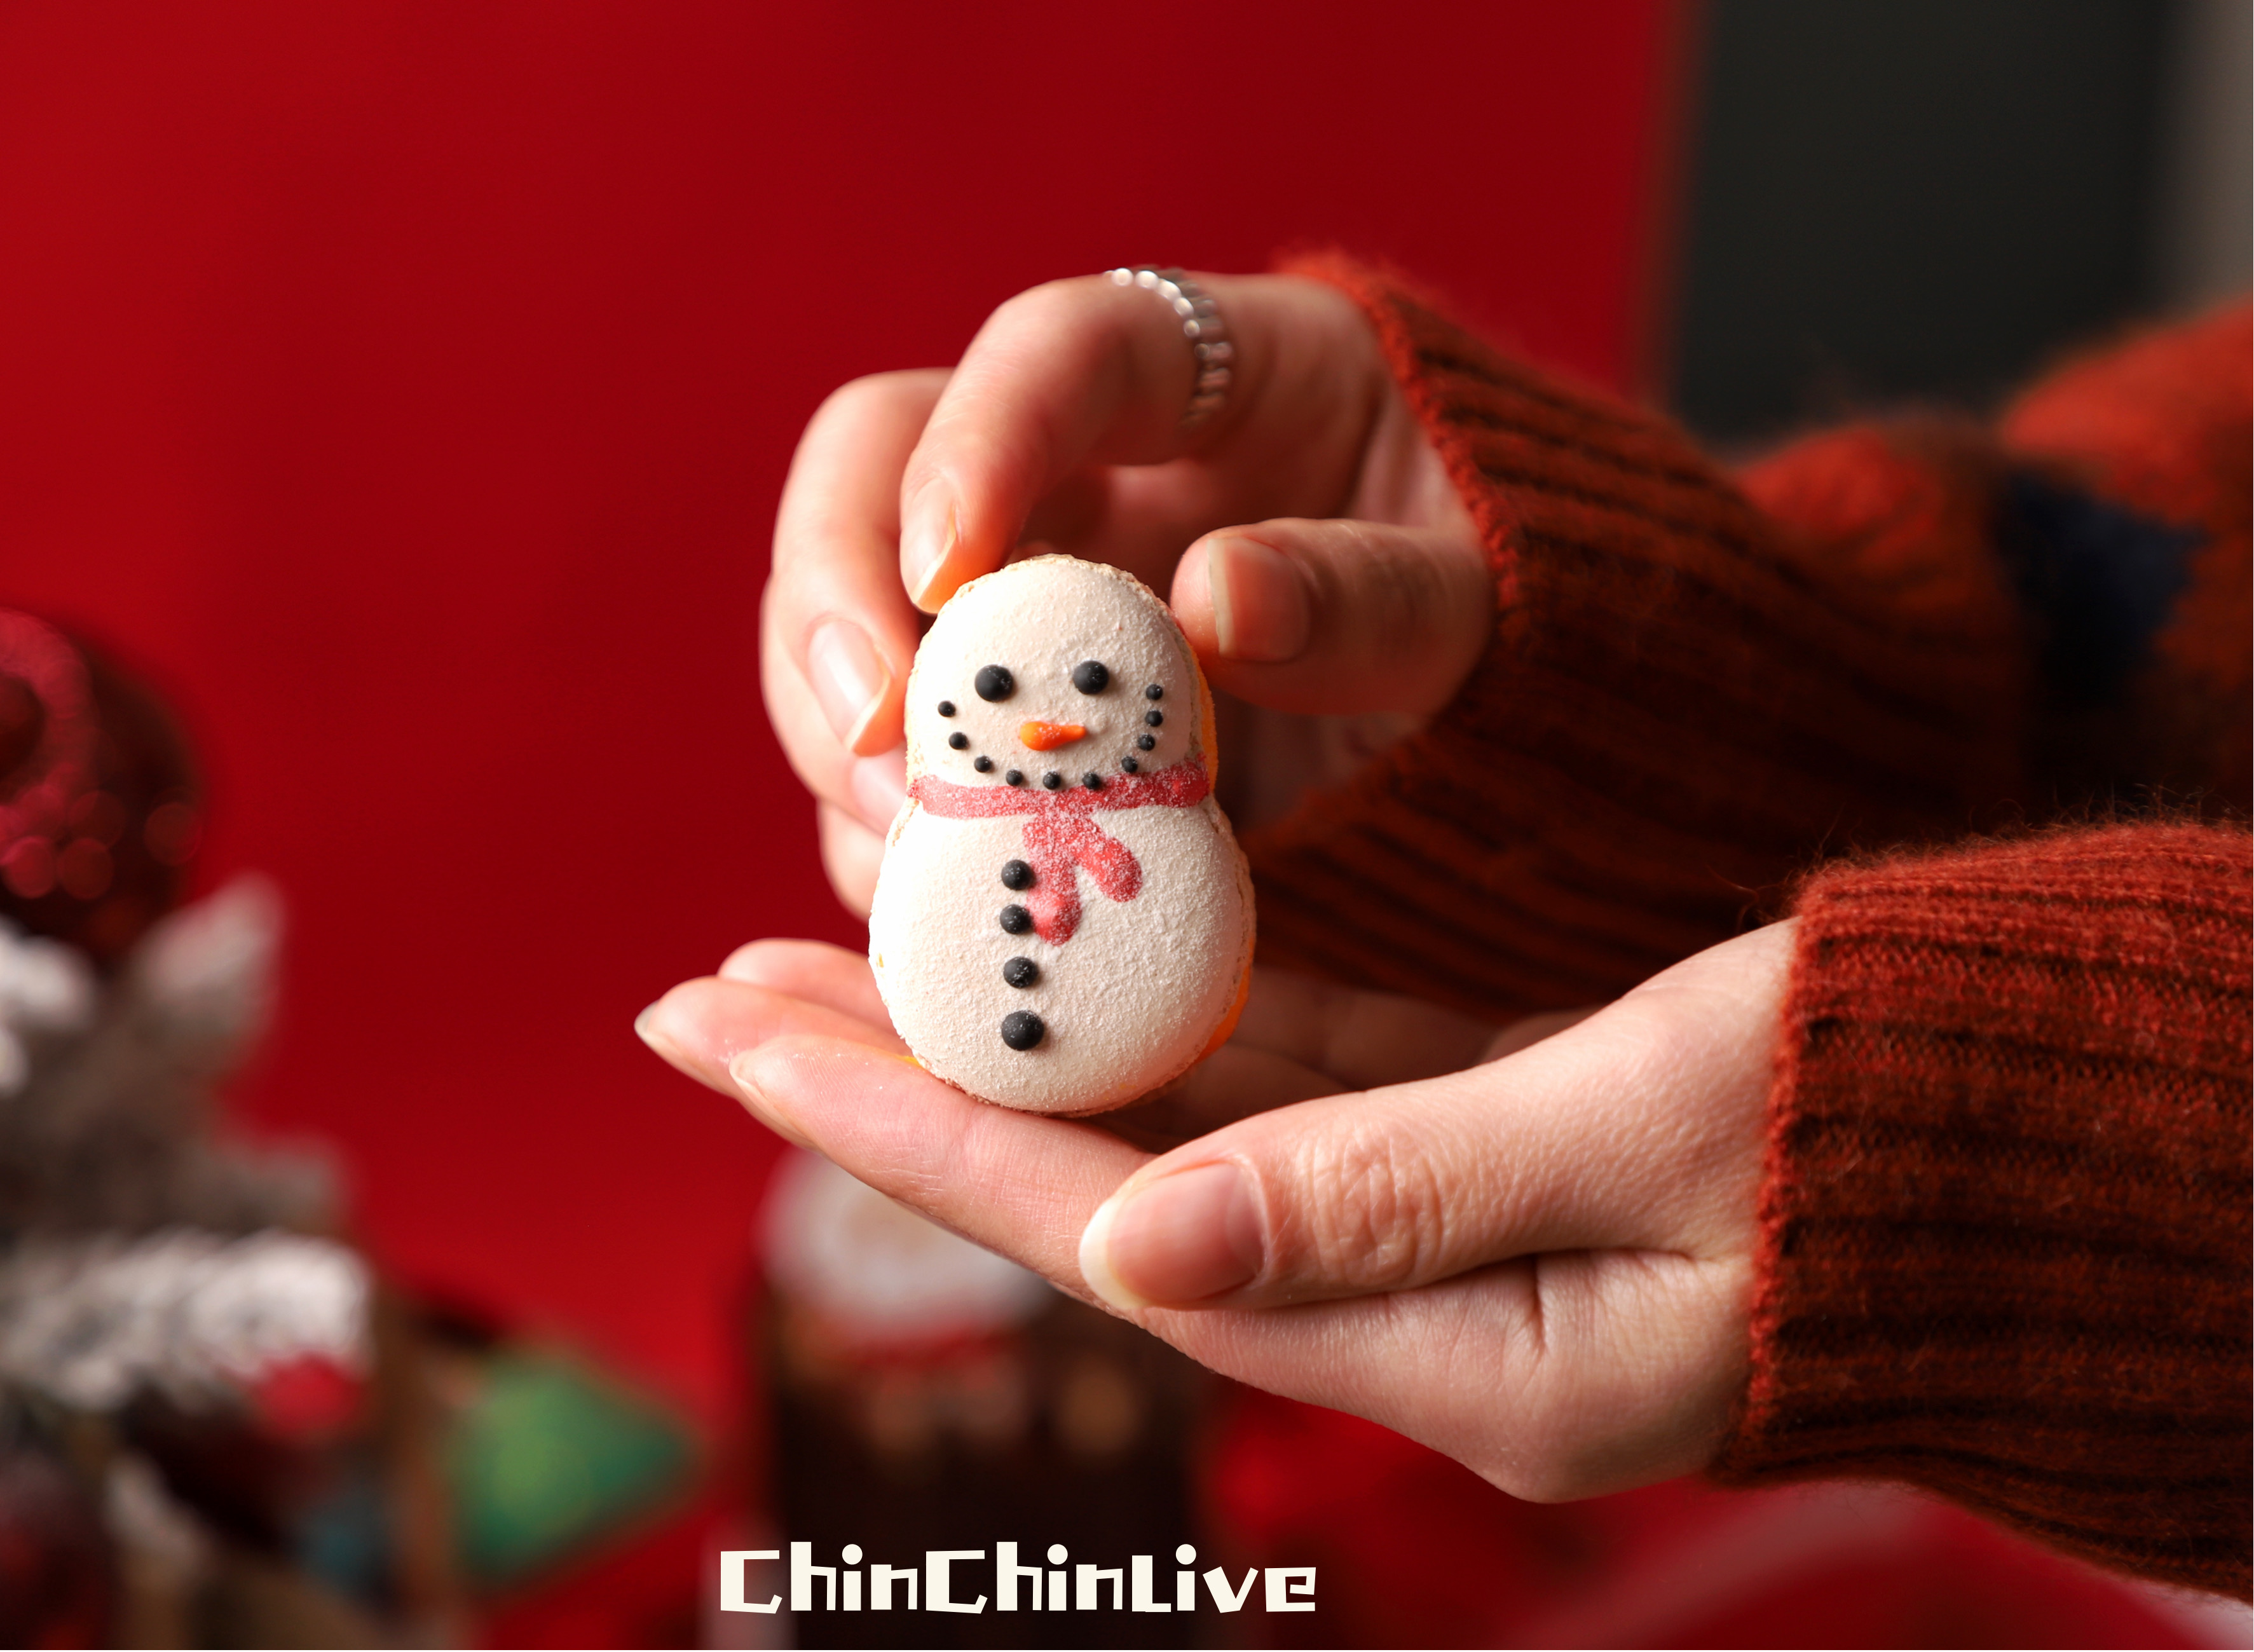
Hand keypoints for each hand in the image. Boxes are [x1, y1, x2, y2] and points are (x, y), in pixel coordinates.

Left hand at [637, 921, 1790, 1500]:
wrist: (2046, 1136)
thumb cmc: (1886, 1123)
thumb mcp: (1656, 1136)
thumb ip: (1396, 1194)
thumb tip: (1137, 1238)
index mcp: (1446, 1344)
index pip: (1104, 1230)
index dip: (904, 1126)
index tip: (735, 1026)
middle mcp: (1405, 1299)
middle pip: (1089, 1184)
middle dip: (894, 1076)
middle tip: (707, 987)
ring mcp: (1430, 1223)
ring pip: (1154, 1122)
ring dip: (996, 1037)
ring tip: (829, 944)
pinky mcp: (1466, 1138)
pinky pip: (1259, 1077)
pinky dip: (1139, 1012)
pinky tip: (1042, 945)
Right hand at [765, 271, 1491, 912]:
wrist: (1533, 730)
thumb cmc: (1526, 623)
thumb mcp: (1490, 599)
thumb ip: (1380, 596)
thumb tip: (1216, 600)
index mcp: (1209, 376)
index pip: (1054, 348)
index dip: (973, 438)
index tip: (944, 568)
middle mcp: (1079, 472)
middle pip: (872, 473)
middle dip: (839, 604)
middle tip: (877, 747)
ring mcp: (1024, 602)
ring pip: (854, 631)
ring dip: (849, 744)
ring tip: (907, 853)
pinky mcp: (1009, 732)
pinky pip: (902, 774)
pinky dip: (895, 845)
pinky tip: (941, 911)